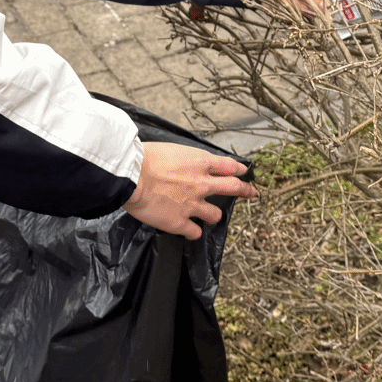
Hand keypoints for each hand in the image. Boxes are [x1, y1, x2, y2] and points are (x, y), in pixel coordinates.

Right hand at [124, 142, 255, 239]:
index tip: (244, 173)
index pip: (229, 165)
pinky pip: (194, 232)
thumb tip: (183, 163)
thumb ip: (184, 159)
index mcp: (199, 162)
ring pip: (215, 215)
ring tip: (209, 217)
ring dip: (213, 216)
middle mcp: (201, 184)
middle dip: (245, 191)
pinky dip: (193, 232)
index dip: (239, 170)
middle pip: (233, 188)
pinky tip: (189, 231)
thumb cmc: (144, 158)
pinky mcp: (180, 222)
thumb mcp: (171, 149)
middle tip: (251, 194)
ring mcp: (193, 204)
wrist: (131, 176)